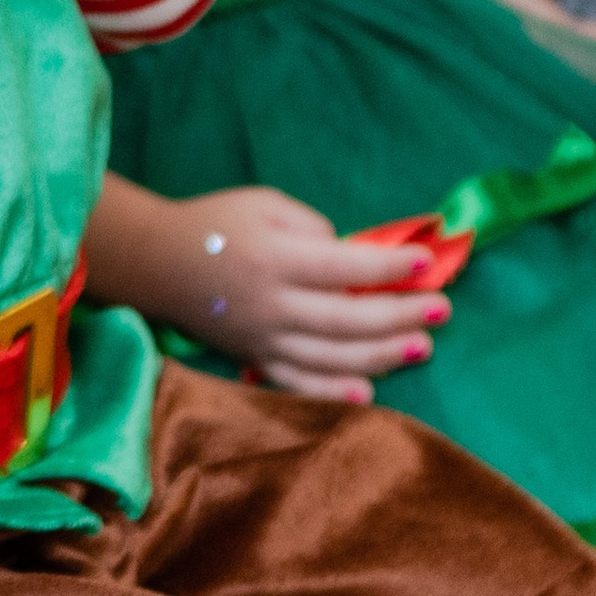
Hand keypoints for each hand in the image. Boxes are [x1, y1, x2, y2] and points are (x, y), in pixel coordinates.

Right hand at [158, 185, 448, 400]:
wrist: (154, 262)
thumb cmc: (216, 224)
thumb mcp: (264, 203)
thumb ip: (313, 228)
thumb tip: (356, 261)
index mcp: (274, 257)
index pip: (343, 266)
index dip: (388, 267)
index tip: (425, 262)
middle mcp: (271, 304)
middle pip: (346, 319)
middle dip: (400, 315)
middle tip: (441, 309)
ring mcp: (262, 339)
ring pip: (331, 356)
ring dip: (383, 355)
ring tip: (422, 346)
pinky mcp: (254, 359)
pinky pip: (298, 382)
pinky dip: (333, 391)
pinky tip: (368, 392)